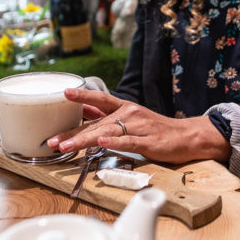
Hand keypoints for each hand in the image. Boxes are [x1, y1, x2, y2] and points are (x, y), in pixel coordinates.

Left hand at [46, 88, 230, 165]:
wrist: (187, 137)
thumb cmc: (157, 130)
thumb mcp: (132, 119)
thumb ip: (109, 117)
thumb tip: (84, 112)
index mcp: (125, 108)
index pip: (100, 99)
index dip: (82, 96)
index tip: (64, 93)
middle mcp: (130, 114)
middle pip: (96, 123)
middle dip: (72, 132)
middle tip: (52, 140)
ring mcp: (139, 127)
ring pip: (107, 132)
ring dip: (84, 139)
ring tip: (66, 146)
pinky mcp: (148, 142)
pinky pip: (127, 142)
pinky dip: (113, 142)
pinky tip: (100, 142)